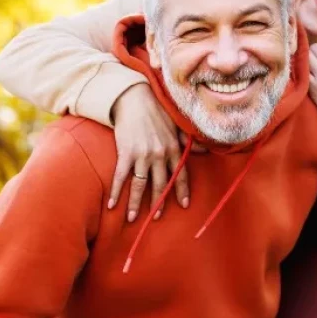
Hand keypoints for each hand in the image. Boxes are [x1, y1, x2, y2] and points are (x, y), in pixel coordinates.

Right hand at [109, 84, 189, 221]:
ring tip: (133, 219)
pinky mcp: (126, 153)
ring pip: (141, 186)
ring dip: (136, 204)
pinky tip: (112, 204)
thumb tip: (204, 150)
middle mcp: (160, 155)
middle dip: (158, 203)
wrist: (134, 98)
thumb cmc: (156, 109)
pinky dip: (116, 192)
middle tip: (156, 217)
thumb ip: (188, 140)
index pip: (180, 175)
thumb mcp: (176, 125)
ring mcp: (143, 155)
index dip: (182, 191)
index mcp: (173, 149)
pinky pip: (121, 177)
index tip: (184, 205)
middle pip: (160, 185)